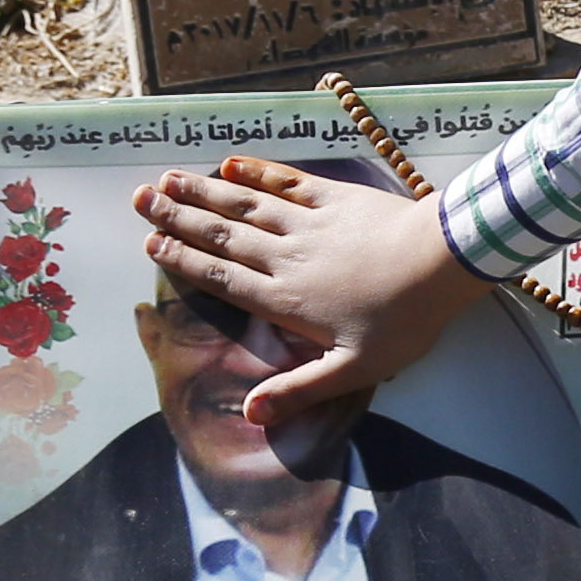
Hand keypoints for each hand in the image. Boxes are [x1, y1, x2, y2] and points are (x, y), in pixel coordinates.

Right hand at [132, 157, 488, 435]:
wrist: (441, 261)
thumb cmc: (402, 321)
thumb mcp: (354, 370)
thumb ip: (300, 391)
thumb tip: (250, 416)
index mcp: (286, 300)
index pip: (222, 278)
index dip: (183, 261)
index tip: (150, 244)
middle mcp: (286, 257)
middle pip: (222, 235)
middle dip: (177, 218)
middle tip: (139, 200)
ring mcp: (309, 222)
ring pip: (244, 205)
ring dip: (203, 191)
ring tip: (167, 178)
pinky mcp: (335, 197)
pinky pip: (286, 181)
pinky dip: (256, 172)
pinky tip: (231, 164)